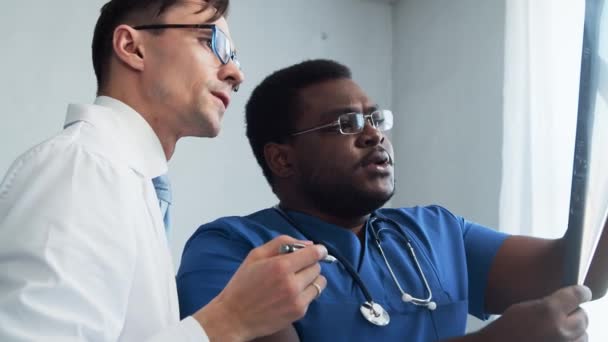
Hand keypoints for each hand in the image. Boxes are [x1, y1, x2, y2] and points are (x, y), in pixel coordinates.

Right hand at [193, 235, 327, 341]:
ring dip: (311, 279)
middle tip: (296, 267)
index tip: (319, 250)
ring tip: (296, 280)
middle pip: (317, 267)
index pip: (314, 254)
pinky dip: (306, 293)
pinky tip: (291, 294)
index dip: (318, 250)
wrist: (234, 317)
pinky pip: (312, 296)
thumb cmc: (243, 283)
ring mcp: (297, 300)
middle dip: (309, 264)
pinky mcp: (299, 313)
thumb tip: (309, 244)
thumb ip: (282, 243)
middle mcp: (292, 283)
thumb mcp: (256, 255)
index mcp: (281, 266)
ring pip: (319, 282)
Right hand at [474, 285, 591, 341]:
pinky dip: (572, 340)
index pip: (576, 295)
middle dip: (574, 312)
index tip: (583, 292)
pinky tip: (559, 338)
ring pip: (584, 332)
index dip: (581, 292)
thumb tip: (568, 300)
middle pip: (583, 315)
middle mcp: (561, 329)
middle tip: (562, 313)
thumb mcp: (525, 306)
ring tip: (560, 329)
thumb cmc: (509, 327)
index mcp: (548, 311)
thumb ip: (549, 303)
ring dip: (575, 329)